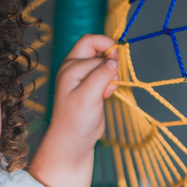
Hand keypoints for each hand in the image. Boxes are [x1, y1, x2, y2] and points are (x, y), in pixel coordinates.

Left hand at [51, 33, 119, 151]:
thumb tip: (113, 61)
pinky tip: (106, 95)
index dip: (106, 52)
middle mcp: (75, 67)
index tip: (115, 65)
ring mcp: (84, 76)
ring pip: (104, 61)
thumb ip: (100, 75)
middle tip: (113, 77)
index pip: (92, 46)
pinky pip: (106, 74)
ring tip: (107, 91)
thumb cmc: (75, 119)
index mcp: (70, 66)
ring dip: (111, 73)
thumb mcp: (88, 96)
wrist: (74, 140)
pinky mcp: (92, 85)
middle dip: (110, 59)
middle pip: (96, 47)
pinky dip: (111, 81)